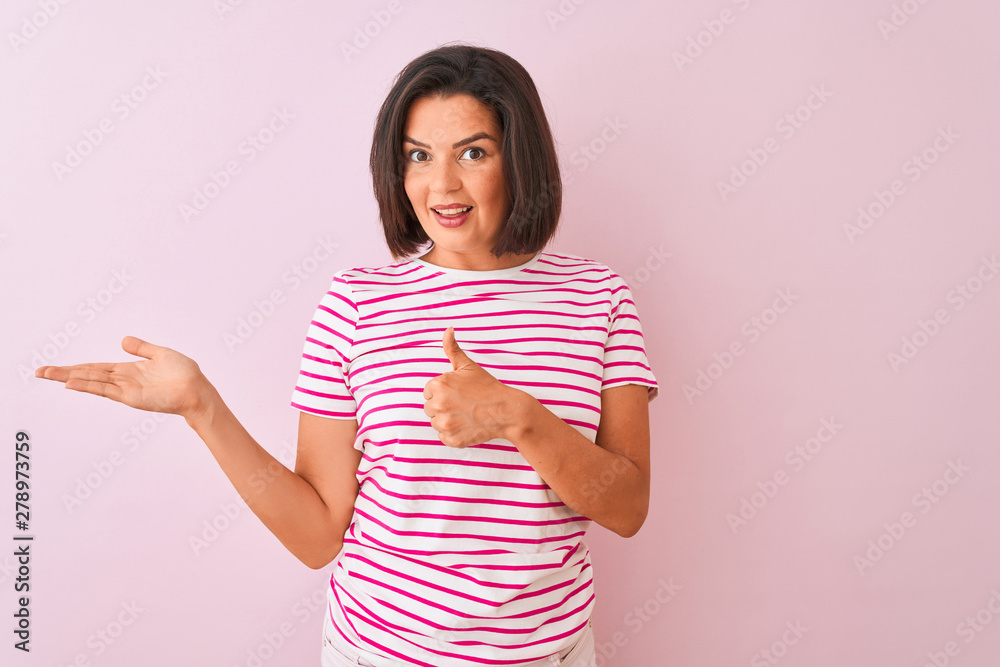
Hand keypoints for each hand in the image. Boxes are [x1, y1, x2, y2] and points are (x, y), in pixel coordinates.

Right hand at [35, 336, 214, 420]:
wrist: (197, 389)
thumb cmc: (184, 374)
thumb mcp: (160, 354)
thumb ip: (141, 348)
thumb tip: (123, 340)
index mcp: (128, 370)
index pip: (95, 368)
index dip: (76, 367)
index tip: (56, 368)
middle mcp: (123, 380)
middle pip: (87, 375)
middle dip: (63, 373)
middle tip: (39, 372)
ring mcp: (125, 389)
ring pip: (91, 381)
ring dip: (69, 378)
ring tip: (48, 375)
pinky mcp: (131, 396)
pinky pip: (105, 389)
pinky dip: (88, 386)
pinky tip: (72, 384)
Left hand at [422, 327, 521, 447]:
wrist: (507, 411)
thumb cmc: (487, 387)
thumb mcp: (468, 365)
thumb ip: (452, 348)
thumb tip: (447, 329)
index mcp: (438, 385)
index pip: (428, 392)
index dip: (443, 393)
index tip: (458, 394)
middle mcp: (438, 405)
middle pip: (430, 408)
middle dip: (444, 407)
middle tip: (463, 404)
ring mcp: (445, 424)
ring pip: (436, 423)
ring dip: (448, 421)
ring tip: (466, 415)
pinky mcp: (451, 439)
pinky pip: (444, 437)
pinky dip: (454, 434)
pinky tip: (467, 425)